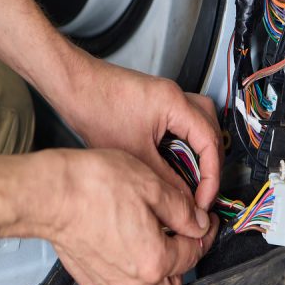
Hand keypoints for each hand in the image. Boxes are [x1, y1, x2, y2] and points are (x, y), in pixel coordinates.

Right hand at [16, 148, 218, 284]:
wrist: (50, 194)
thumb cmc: (94, 186)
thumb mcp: (152, 186)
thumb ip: (182, 210)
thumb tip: (199, 223)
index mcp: (156, 260)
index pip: (194, 252)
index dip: (205, 233)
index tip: (206, 222)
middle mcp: (135, 282)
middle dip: (184, 261)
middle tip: (183, 234)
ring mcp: (111, 284)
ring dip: (158, 269)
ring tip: (155, 237)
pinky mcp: (91, 280)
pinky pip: (122, 283)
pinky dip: (131, 268)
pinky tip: (127, 241)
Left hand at [49, 58, 222, 210]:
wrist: (73, 86)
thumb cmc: (95, 107)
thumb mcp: (134, 153)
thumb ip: (165, 178)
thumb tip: (184, 198)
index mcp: (175, 104)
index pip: (210, 142)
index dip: (211, 175)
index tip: (205, 198)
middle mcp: (176, 97)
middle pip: (212, 132)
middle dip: (210, 165)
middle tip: (202, 192)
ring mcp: (167, 98)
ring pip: (200, 126)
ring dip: (199, 153)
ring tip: (193, 178)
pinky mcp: (157, 103)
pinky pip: (183, 124)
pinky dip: (185, 144)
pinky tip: (176, 162)